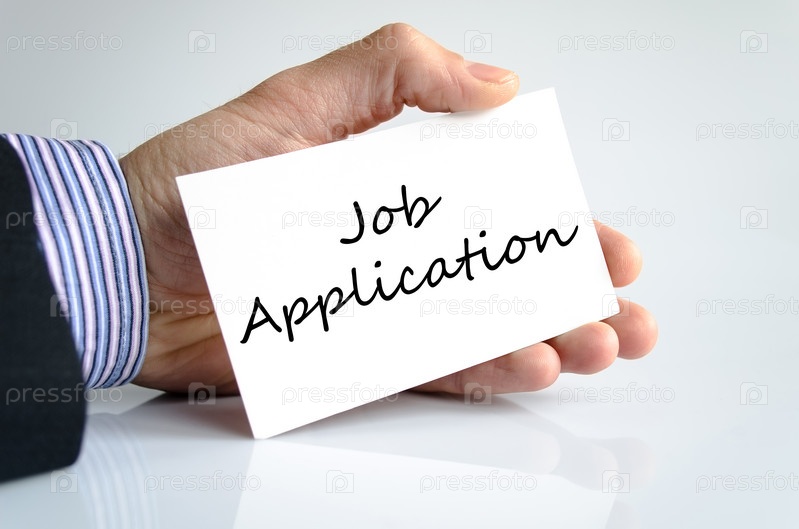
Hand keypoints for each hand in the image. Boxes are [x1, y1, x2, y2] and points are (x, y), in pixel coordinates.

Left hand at [119, 23, 656, 394]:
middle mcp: (394, 248)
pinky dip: (476, 370)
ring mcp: (376, 307)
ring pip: (476, 327)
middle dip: (571, 295)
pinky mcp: (349, 356)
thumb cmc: (193, 182)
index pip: (498, 207)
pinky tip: (524, 365)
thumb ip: (394, 73)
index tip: (609, 247)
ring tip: (594, 347)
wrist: (121, 265)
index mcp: (396, 185)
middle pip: (500, 274)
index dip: (559, 227)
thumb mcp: (294, 98)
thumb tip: (496, 85)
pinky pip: (425, 367)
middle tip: (624, 315)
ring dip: (543, 337)